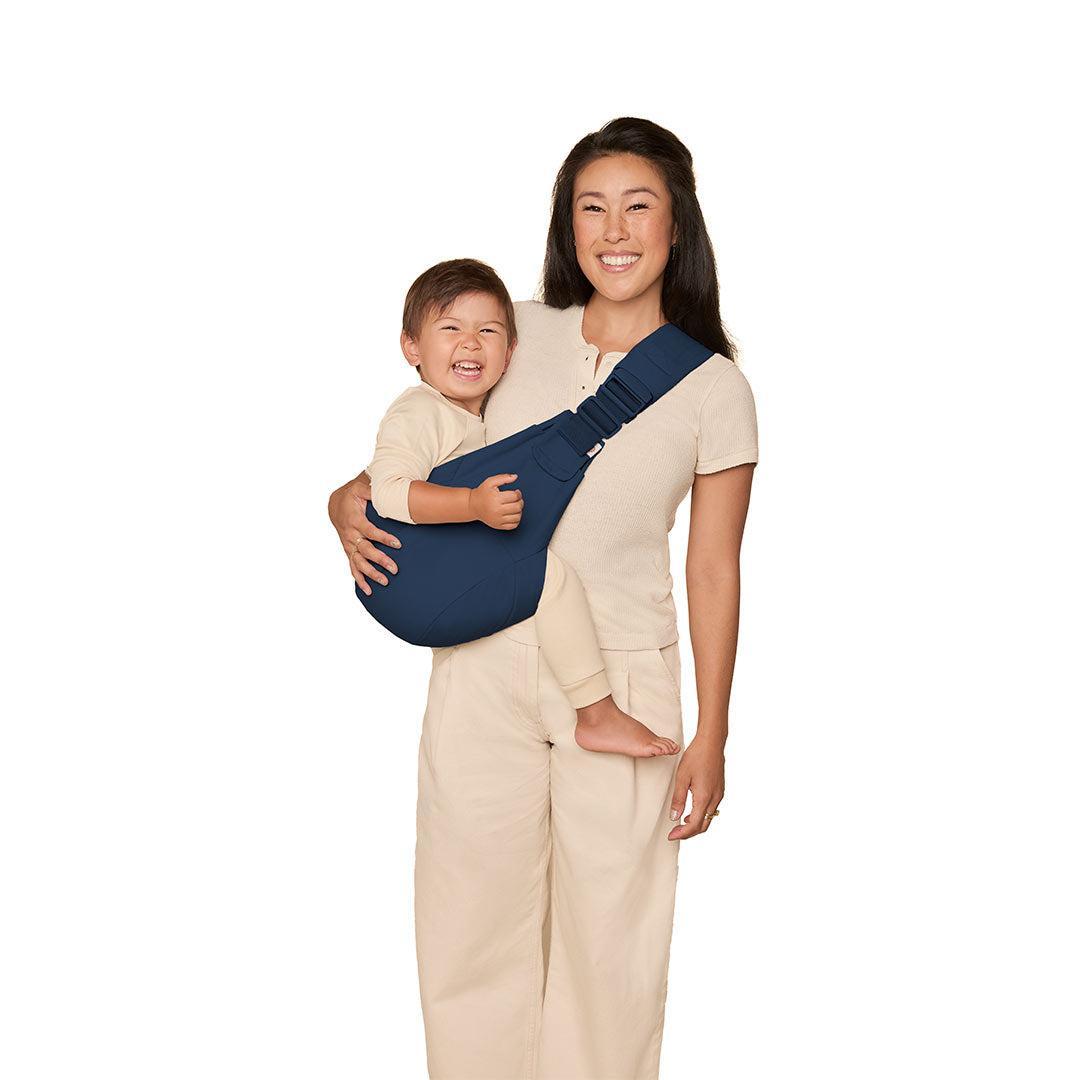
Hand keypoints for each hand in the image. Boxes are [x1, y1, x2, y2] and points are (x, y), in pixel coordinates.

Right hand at [328, 472, 401, 595]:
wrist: (335, 505)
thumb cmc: (351, 496)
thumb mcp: (359, 489)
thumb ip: (372, 491)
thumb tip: (386, 489)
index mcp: (354, 520)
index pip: (370, 531)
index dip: (383, 538)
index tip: (398, 544)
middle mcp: (350, 535)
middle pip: (365, 550)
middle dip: (380, 560)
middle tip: (395, 569)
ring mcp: (349, 545)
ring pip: (359, 563)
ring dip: (371, 573)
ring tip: (386, 582)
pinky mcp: (349, 552)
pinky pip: (353, 568)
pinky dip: (359, 580)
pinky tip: (369, 591)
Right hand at [469, 473, 523, 529]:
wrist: (473, 505)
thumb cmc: (483, 492)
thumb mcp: (491, 482)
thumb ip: (503, 477)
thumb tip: (515, 476)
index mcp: (495, 498)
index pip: (515, 496)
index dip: (518, 493)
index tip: (516, 492)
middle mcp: (497, 510)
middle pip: (517, 507)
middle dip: (520, 501)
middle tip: (516, 499)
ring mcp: (497, 519)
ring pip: (517, 517)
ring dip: (519, 511)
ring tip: (514, 506)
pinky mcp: (498, 526)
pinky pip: (513, 525)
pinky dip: (516, 520)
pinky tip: (512, 514)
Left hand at [667, 730, 725, 840]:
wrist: (712, 743)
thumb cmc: (696, 757)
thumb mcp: (682, 777)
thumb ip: (678, 799)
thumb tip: (675, 816)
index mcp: (704, 797)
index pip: (694, 825)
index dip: (682, 833)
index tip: (671, 835)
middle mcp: (715, 799)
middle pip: (704, 825)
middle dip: (689, 832)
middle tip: (675, 832)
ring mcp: (719, 794)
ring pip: (709, 818)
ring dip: (696, 824)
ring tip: (681, 823)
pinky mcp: (720, 790)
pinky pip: (712, 809)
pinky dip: (702, 815)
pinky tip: (692, 811)